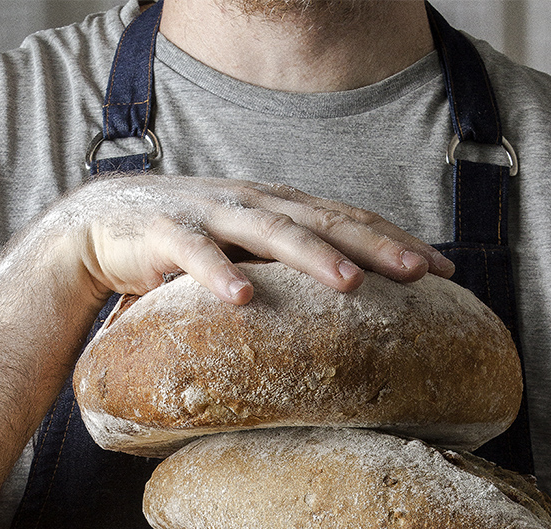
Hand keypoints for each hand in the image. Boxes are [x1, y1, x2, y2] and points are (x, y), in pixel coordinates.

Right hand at [37, 174, 454, 304]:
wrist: (106, 223)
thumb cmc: (191, 242)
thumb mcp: (251, 249)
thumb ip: (293, 265)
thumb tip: (352, 302)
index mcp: (281, 208)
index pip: (350, 220)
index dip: (397, 240)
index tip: (444, 269)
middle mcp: (256, 204)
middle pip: (325, 222)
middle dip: (375, 246)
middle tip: (420, 272)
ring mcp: (213, 215)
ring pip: (271, 233)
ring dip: (312, 258)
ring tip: (350, 284)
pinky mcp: (167, 235)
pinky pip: (195, 256)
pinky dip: (218, 274)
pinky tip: (242, 299)